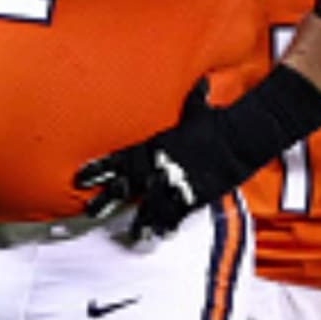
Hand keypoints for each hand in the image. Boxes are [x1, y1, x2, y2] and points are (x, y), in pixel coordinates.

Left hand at [74, 80, 247, 239]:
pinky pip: (176, 215)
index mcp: (154, 145)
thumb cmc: (216, 121)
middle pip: (127, 185)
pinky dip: (166, 226)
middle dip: (107, 199)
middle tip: (89, 212)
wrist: (241, 138)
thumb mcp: (195, 108)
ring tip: (129, 234)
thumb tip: (192, 82)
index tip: (79, 178)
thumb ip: (185, 100)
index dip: (99, 169)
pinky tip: (158, 237)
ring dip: (139, 221)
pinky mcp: (194, 196)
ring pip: (149, 206)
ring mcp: (176, 183)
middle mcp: (160, 166)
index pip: (119, 159)